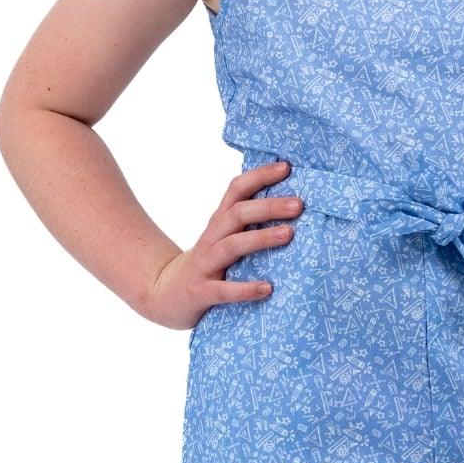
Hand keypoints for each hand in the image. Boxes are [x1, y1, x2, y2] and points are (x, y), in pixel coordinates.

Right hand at [139, 159, 302, 329]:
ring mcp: (205, 265)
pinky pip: (224, 290)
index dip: (259, 176)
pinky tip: (268, 288)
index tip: (286, 167)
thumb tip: (290, 205)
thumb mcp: (222, 238)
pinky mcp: (201, 292)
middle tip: (298, 204)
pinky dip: (246, 289)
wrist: (164, 295)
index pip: (236, 189)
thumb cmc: (207, 264)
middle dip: (269, 207)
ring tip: (288, 234)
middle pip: (238, 214)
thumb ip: (247, 222)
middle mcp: (211, 238)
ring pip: (232, 246)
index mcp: (219, 223)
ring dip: (261, 238)